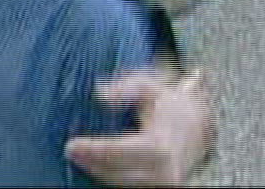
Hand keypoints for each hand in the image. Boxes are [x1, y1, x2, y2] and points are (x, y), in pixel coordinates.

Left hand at [66, 67, 214, 185]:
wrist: (195, 125)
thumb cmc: (165, 103)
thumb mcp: (146, 85)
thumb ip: (124, 87)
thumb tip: (100, 95)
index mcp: (162, 145)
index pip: (124, 153)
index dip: (97, 150)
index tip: (72, 144)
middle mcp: (166, 171)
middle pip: (120, 174)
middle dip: (92, 164)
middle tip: (69, 150)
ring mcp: (165, 184)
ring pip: (123, 184)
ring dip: (98, 172)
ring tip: (78, 156)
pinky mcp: (160, 188)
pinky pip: (130, 185)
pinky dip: (110, 176)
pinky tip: (93, 163)